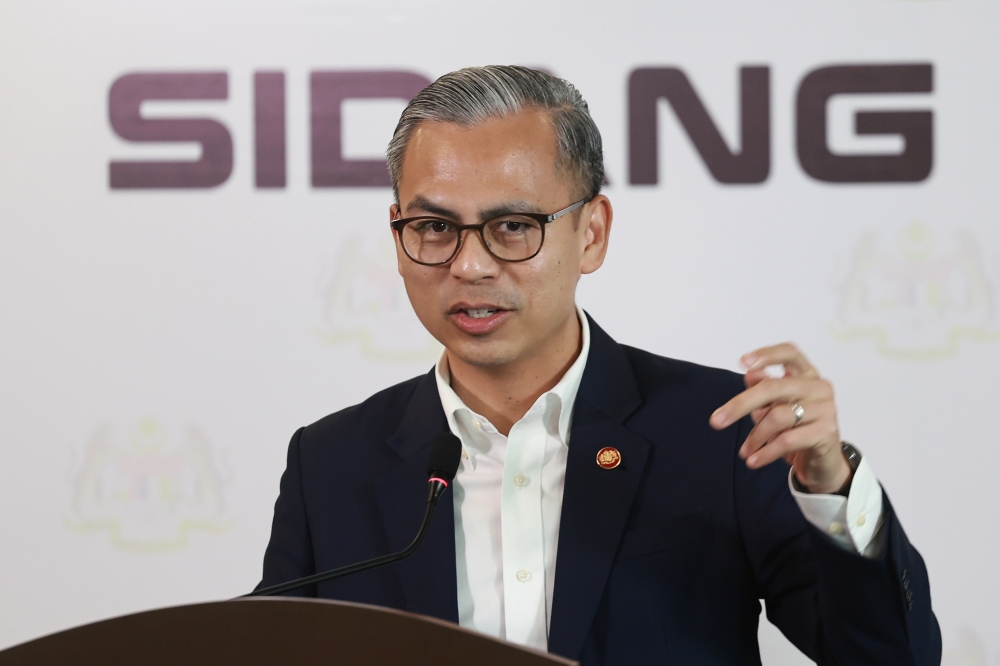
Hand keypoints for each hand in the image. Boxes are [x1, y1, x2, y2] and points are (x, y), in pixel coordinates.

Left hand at [709, 343, 851, 494]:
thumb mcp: (776, 408)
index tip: (742, 362)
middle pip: (773, 387)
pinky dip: (766, 452)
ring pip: (777, 417)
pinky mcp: (826, 432)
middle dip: (740, 405)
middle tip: (716, 421)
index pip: (790, 353)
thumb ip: (764, 392)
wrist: (822, 464)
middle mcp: (819, 387)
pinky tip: (754, 460)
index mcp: (807, 375)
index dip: (766, 354)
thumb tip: (750, 374)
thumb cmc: (796, 430)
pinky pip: (787, 440)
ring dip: (755, 437)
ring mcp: (826, 409)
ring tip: (745, 452)